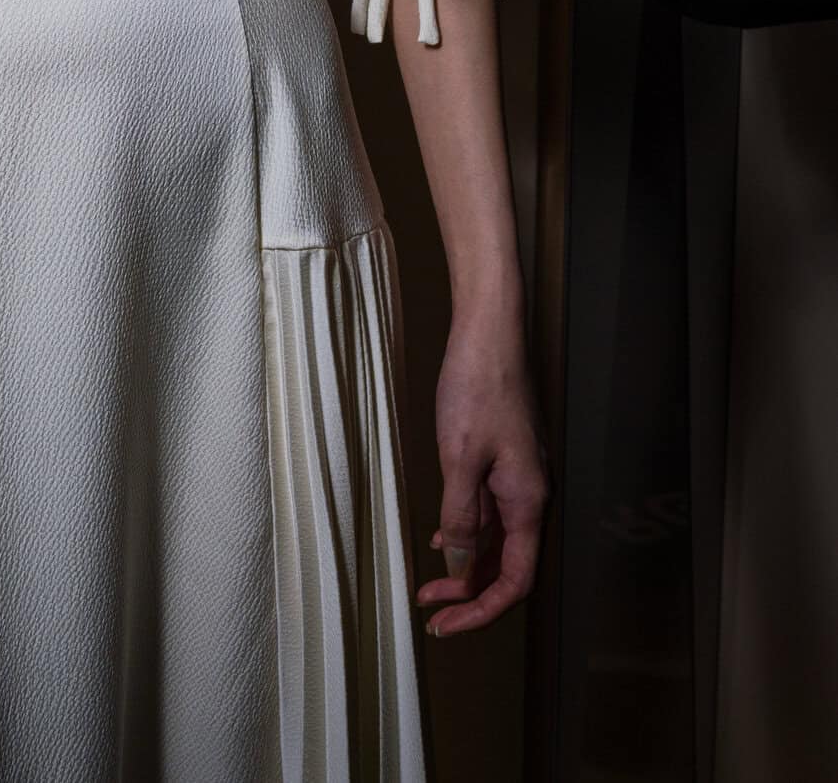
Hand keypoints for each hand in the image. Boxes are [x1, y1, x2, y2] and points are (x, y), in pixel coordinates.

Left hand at [416, 305, 549, 637]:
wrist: (490, 333)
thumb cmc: (478, 386)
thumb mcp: (460, 457)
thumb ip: (462, 516)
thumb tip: (461, 568)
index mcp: (528, 501)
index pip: (515, 580)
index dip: (482, 610)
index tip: (446, 625)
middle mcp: (530, 496)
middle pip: (507, 566)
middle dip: (469, 595)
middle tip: (430, 612)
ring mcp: (518, 479)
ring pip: (498, 542)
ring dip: (466, 567)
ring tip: (428, 588)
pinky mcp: (505, 462)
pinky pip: (491, 513)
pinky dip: (468, 533)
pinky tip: (444, 540)